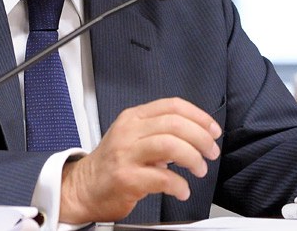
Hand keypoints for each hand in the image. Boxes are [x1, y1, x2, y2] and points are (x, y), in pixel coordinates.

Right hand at [58, 97, 221, 223]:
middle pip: (174, 124)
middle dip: (201, 138)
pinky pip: (162, 178)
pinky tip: (182, 190)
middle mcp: (129, 132)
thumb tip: (196, 133)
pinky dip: (179, 185)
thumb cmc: (113, 163)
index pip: (172, 105)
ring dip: (193, 158)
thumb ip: (160, 130)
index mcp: (133, 117)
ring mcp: (126, 154)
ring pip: (170, 145)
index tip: (213, 130)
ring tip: (200, 169)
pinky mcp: (126, 178)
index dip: (199, 116)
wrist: (83, 188)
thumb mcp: (132, 136)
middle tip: (211, 152)